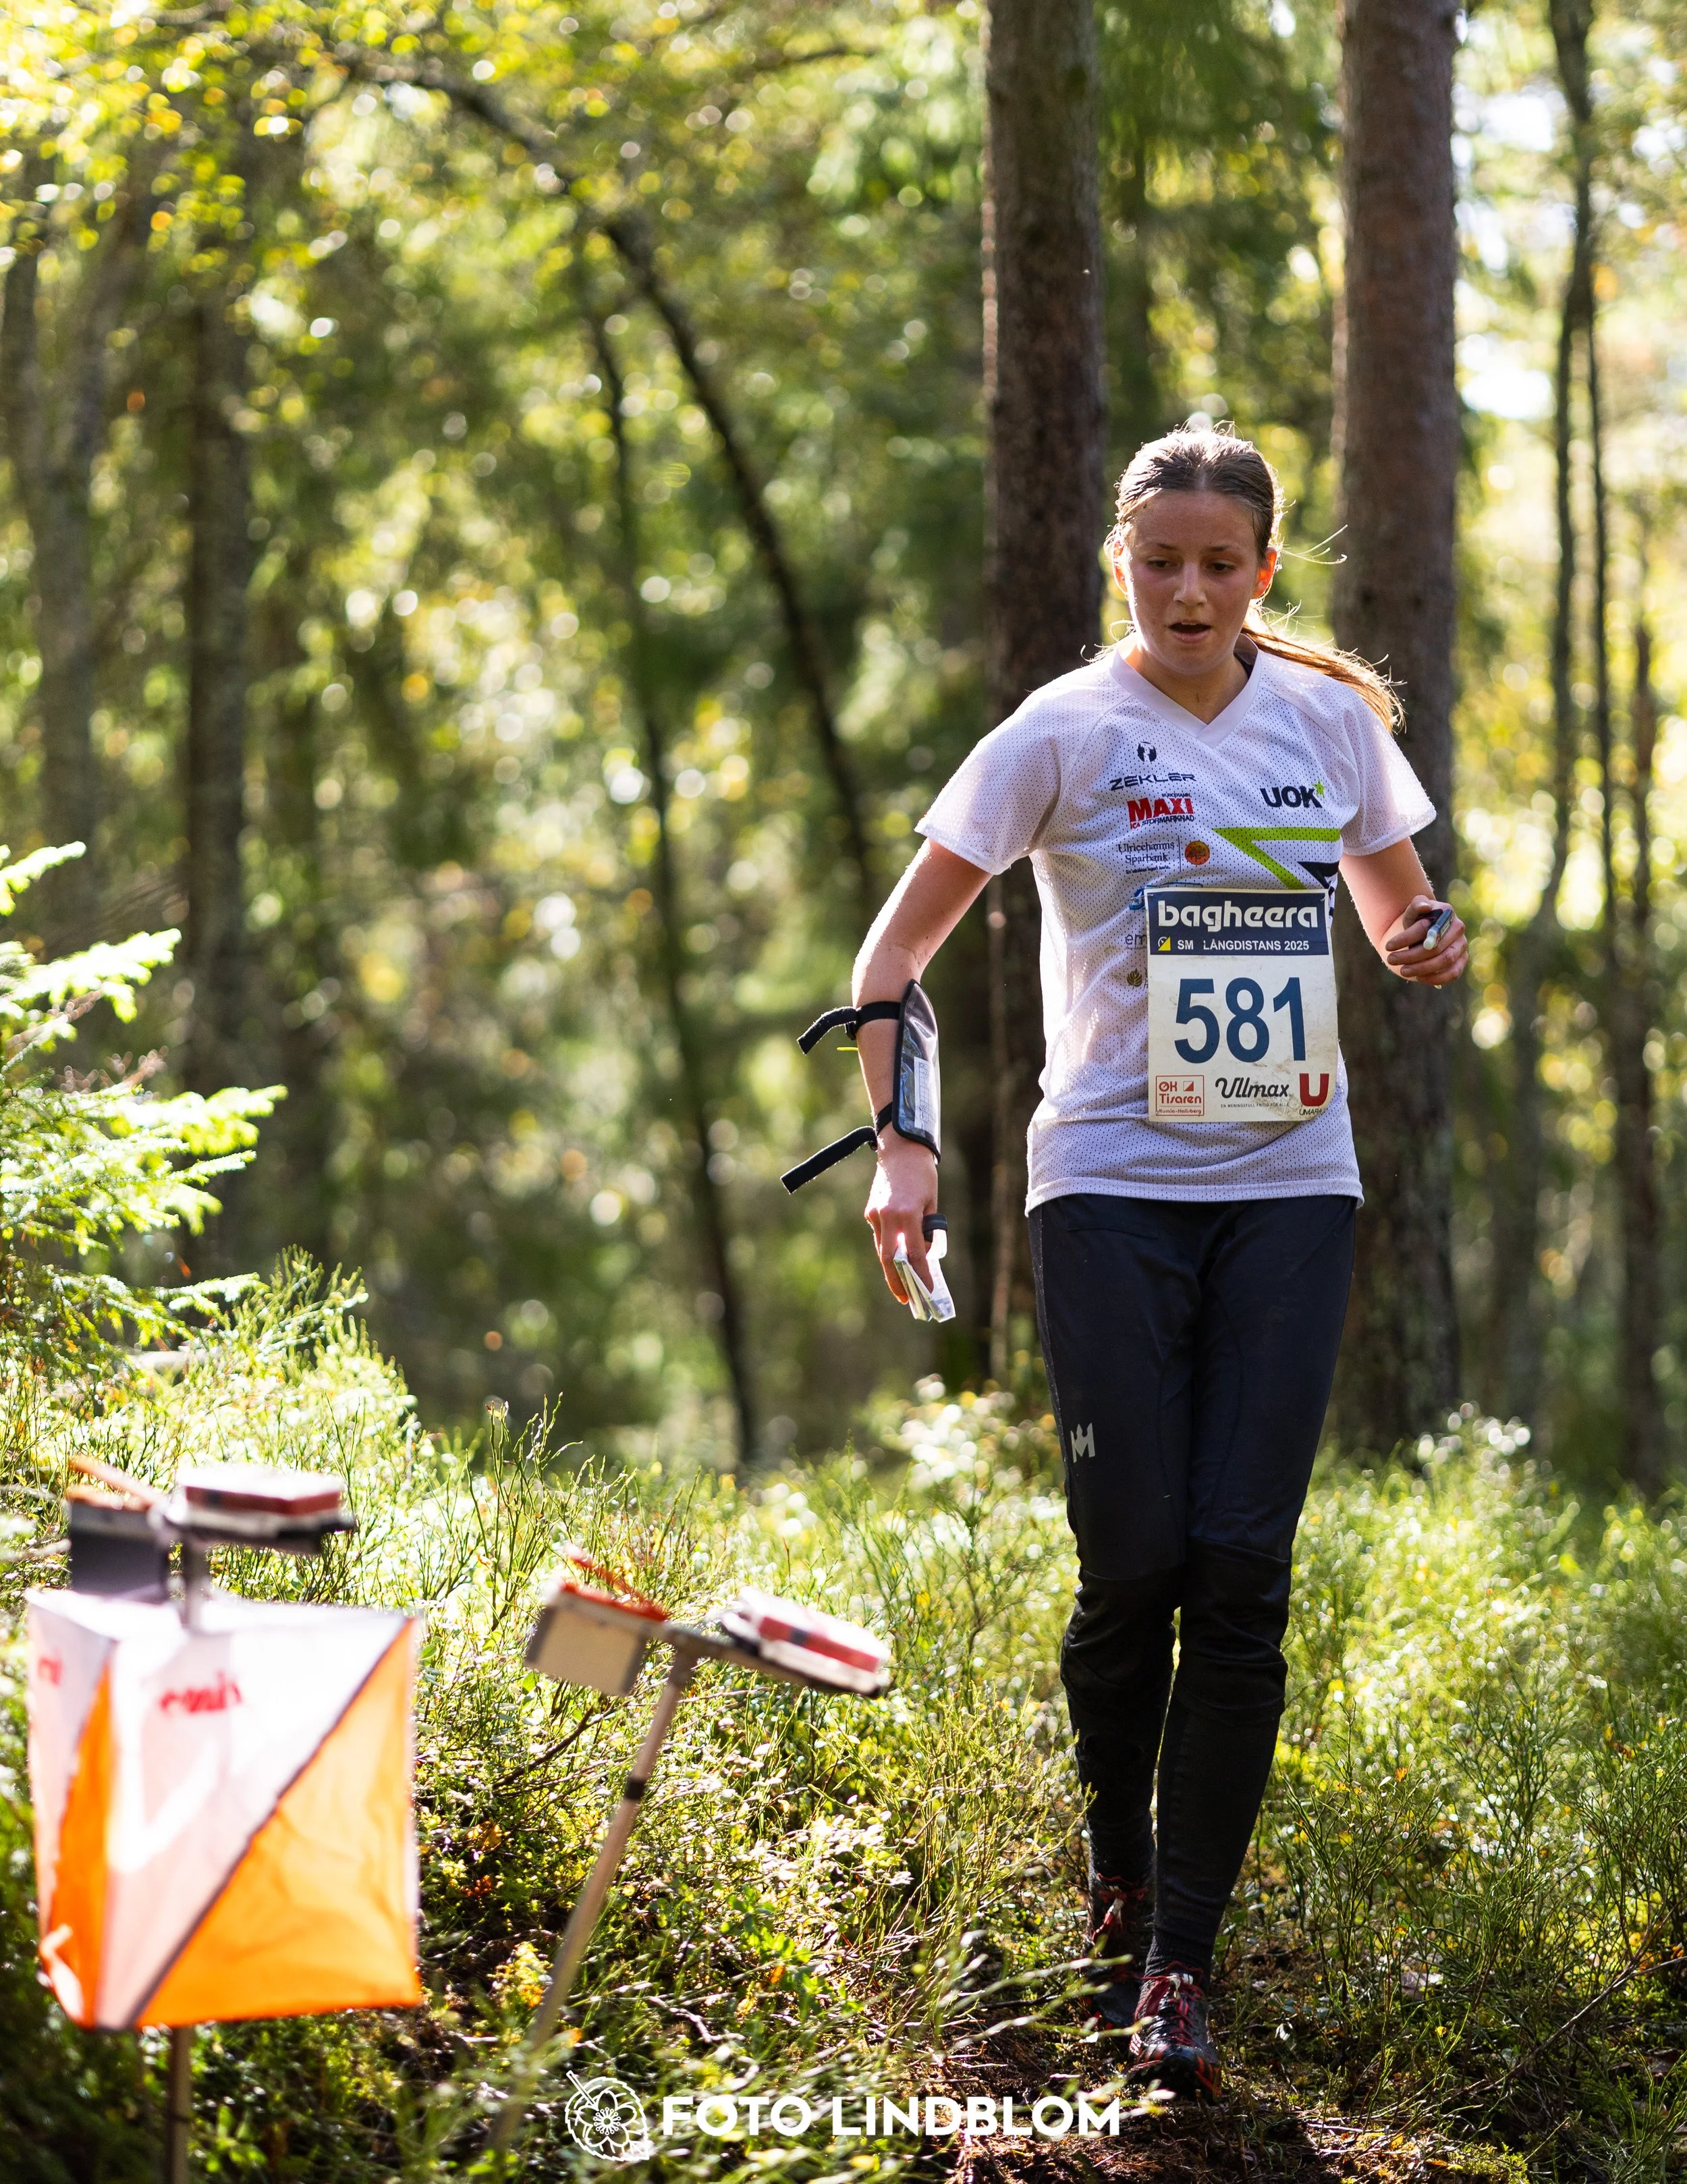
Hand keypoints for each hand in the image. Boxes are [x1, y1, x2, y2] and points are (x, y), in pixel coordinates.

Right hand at [865, 1136, 938, 1302]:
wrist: (900, 1150)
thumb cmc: (922, 1175)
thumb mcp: (931, 1203)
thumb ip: (927, 1228)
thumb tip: (925, 1253)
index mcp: (907, 1214)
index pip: (915, 1254)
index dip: (921, 1275)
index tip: (927, 1290)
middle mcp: (888, 1216)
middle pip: (889, 1259)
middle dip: (897, 1282)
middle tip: (906, 1299)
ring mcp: (875, 1214)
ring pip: (881, 1249)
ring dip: (890, 1269)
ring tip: (901, 1285)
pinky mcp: (870, 1211)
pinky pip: (880, 1235)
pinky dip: (888, 1248)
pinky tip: (896, 1257)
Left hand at [1384, 894, 1467, 986]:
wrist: (1428, 929)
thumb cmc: (1419, 919)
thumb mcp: (1413, 911)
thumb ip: (1416, 905)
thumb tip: (1424, 907)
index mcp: (1446, 913)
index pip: (1425, 928)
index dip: (1405, 938)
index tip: (1387, 946)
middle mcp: (1458, 929)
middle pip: (1435, 947)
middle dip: (1410, 956)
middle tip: (1391, 960)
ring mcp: (1462, 945)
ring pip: (1445, 960)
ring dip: (1421, 968)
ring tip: (1403, 971)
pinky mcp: (1462, 960)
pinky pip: (1453, 973)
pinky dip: (1436, 978)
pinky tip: (1419, 978)